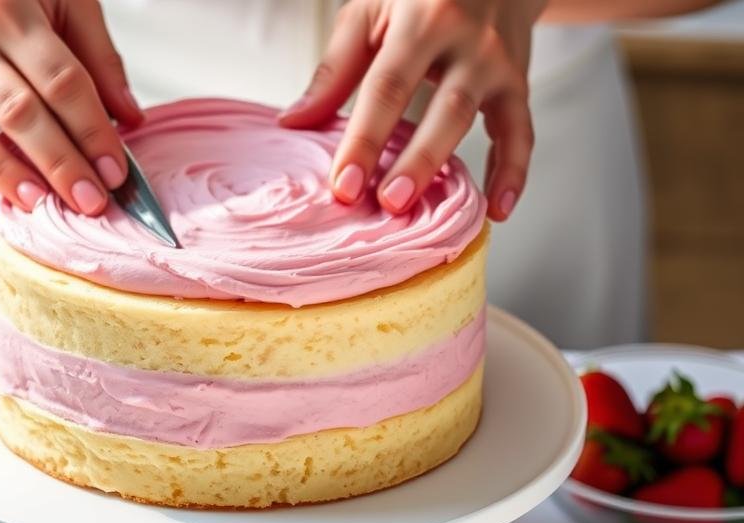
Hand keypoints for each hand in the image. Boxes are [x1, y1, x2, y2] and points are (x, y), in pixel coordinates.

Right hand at [0, 0, 142, 213]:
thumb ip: (98, 55)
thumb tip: (130, 117)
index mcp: (10, 9)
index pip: (61, 82)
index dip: (92, 131)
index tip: (115, 170)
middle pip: (20, 113)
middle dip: (60, 164)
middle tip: (90, 200)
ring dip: (9, 175)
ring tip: (42, 205)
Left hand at [279, 0, 544, 220]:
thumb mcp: (372, 12)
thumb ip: (336, 69)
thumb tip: (294, 122)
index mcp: (422, 16)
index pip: (387, 86)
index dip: (365, 139)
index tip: (343, 185)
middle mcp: (467, 37)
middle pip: (441, 108)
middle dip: (414, 161)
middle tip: (387, 205)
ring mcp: (498, 61)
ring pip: (474, 120)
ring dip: (446, 169)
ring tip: (419, 210)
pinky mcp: (518, 81)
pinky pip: (521, 132)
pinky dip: (512, 172)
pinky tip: (496, 209)